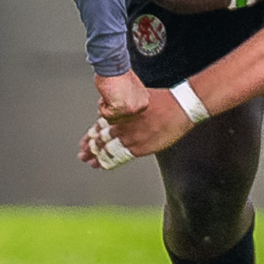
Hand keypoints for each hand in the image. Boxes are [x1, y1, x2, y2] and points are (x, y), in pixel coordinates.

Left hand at [78, 92, 194, 166]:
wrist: (181, 107)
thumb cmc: (164, 101)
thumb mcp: (140, 99)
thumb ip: (126, 110)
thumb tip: (116, 112)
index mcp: (121, 113)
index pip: (100, 126)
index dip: (92, 134)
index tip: (86, 140)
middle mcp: (123, 126)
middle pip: (100, 139)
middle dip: (89, 147)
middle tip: (81, 154)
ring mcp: (131, 138)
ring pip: (106, 149)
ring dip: (96, 156)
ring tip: (89, 161)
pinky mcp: (140, 148)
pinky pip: (119, 157)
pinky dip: (109, 161)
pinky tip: (103, 165)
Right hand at [95, 69, 149, 119]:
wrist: (112, 65)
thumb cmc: (117, 75)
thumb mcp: (130, 92)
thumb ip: (129, 102)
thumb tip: (122, 114)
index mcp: (144, 102)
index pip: (127, 117)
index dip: (116, 107)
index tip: (117, 95)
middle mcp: (141, 107)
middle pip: (119, 120)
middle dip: (111, 108)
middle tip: (113, 94)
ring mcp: (132, 109)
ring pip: (111, 119)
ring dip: (106, 107)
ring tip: (111, 94)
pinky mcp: (120, 108)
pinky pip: (105, 115)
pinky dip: (102, 105)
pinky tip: (107, 94)